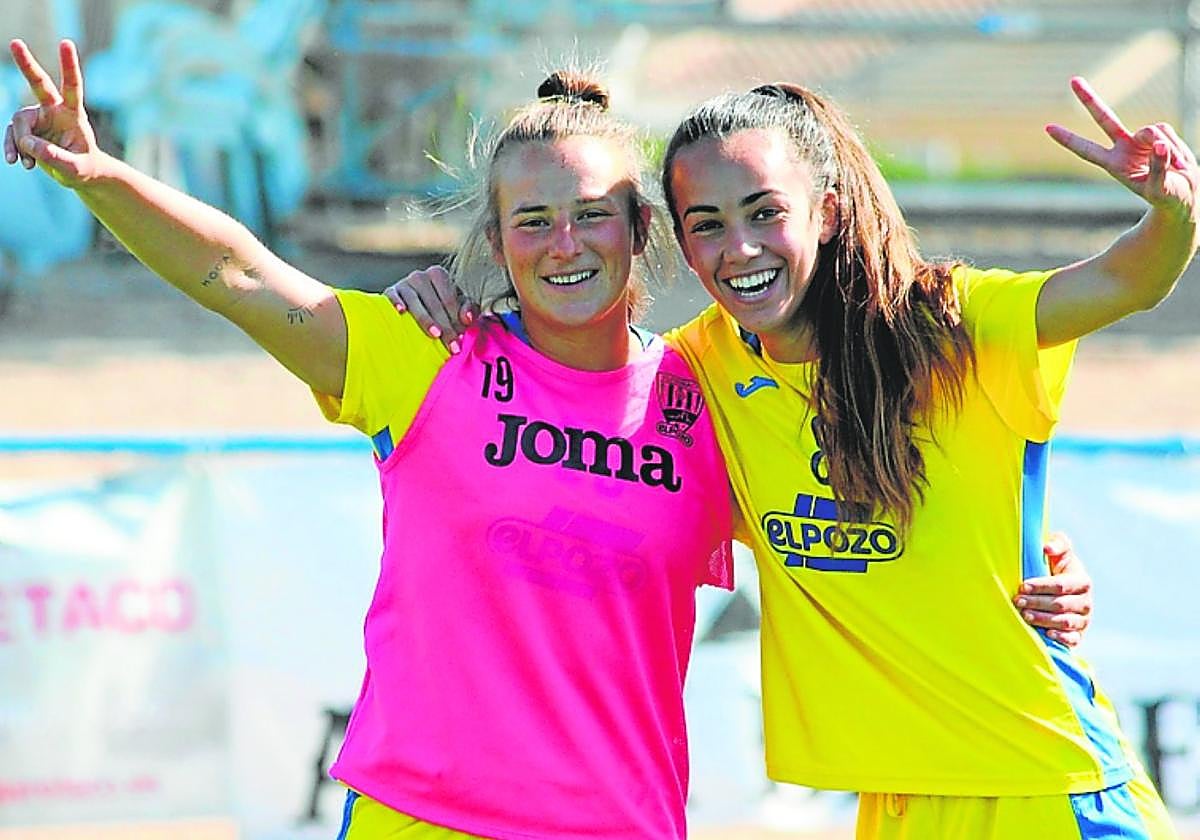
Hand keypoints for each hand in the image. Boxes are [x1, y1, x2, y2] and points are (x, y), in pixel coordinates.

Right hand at [4, 39, 101, 186]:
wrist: (77, 175)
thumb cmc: (84, 169)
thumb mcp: (76, 169)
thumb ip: (56, 158)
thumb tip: (28, 144)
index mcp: (73, 114)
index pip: (72, 87)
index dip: (69, 65)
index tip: (66, 43)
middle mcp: (54, 110)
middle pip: (39, 84)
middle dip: (26, 64)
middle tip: (15, 42)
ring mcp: (37, 118)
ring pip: (19, 122)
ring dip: (20, 144)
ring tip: (29, 165)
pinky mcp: (25, 129)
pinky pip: (11, 135)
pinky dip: (12, 148)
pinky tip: (14, 162)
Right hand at [383, 265, 477, 354]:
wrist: (413, 307)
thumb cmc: (441, 307)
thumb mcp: (458, 305)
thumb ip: (469, 309)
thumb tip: (467, 318)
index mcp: (439, 275)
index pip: (450, 300)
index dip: (456, 320)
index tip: (461, 339)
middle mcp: (420, 276)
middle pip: (434, 303)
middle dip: (445, 326)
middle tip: (452, 346)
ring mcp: (404, 283)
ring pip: (415, 301)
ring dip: (426, 319)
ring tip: (435, 334)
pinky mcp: (389, 292)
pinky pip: (392, 296)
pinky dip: (396, 302)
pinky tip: (401, 311)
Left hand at [1014, 533, 1091, 646]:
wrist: (1061, 591)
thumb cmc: (1056, 567)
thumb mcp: (1060, 553)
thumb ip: (1058, 544)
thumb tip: (1046, 548)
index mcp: (1082, 581)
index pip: (1061, 585)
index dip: (1042, 586)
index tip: (1023, 586)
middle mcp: (1085, 602)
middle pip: (1061, 604)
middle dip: (1038, 603)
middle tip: (1018, 601)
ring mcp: (1083, 620)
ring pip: (1065, 621)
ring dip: (1044, 619)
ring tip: (1025, 616)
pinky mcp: (1079, 635)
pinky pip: (1073, 639)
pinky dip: (1061, 637)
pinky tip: (1047, 634)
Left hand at [1046, 77, 1198, 218]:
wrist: (1184, 193)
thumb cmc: (1167, 196)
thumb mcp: (1160, 188)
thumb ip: (1158, 166)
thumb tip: (1159, 144)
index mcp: (1113, 164)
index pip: (1087, 150)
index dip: (1068, 139)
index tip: (1047, 128)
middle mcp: (1123, 148)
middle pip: (1104, 118)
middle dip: (1089, 99)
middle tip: (1073, 80)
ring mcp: (1141, 140)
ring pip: (1151, 131)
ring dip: (1166, 150)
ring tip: (1177, 169)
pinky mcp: (1160, 135)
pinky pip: (1166, 132)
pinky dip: (1176, 147)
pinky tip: (1180, 162)